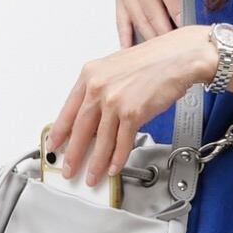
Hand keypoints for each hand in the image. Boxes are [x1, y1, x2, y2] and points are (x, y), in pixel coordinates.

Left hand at [49, 25, 212, 186]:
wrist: (178, 57)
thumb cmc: (153, 61)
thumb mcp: (115, 69)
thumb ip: (100, 90)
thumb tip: (92, 116)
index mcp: (90, 75)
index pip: (68, 110)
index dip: (59, 132)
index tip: (54, 144)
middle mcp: (99, 87)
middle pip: (80, 129)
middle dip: (73, 155)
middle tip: (68, 168)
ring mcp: (115, 100)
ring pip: (100, 141)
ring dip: (95, 163)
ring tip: (92, 176)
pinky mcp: (133, 112)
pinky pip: (122, 142)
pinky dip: (117, 159)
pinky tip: (113, 168)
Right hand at [114, 0, 190, 46]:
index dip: (173, 6)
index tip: (183, 24)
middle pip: (149, 5)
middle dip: (162, 27)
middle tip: (175, 46)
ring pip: (136, 15)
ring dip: (149, 35)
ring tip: (161, 52)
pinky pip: (120, 19)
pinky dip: (124, 36)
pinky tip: (129, 51)